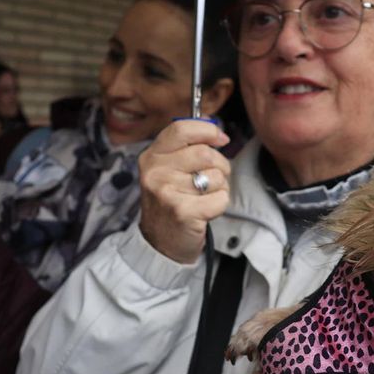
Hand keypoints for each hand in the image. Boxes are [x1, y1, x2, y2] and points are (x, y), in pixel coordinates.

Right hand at [138, 119, 231, 263]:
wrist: (160, 244)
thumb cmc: (171, 203)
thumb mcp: (168, 170)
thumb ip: (188, 148)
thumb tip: (217, 131)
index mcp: (152, 156)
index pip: (182, 129)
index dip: (208, 130)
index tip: (221, 139)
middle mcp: (155, 172)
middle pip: (206, 153)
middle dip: (220, 166)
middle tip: (213, 179)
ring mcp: (167, 192)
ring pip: (216, 176)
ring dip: (220, 188)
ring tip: (204, 198)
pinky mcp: (183, 212)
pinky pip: (221, 198)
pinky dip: (220, 205)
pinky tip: (206, 211)